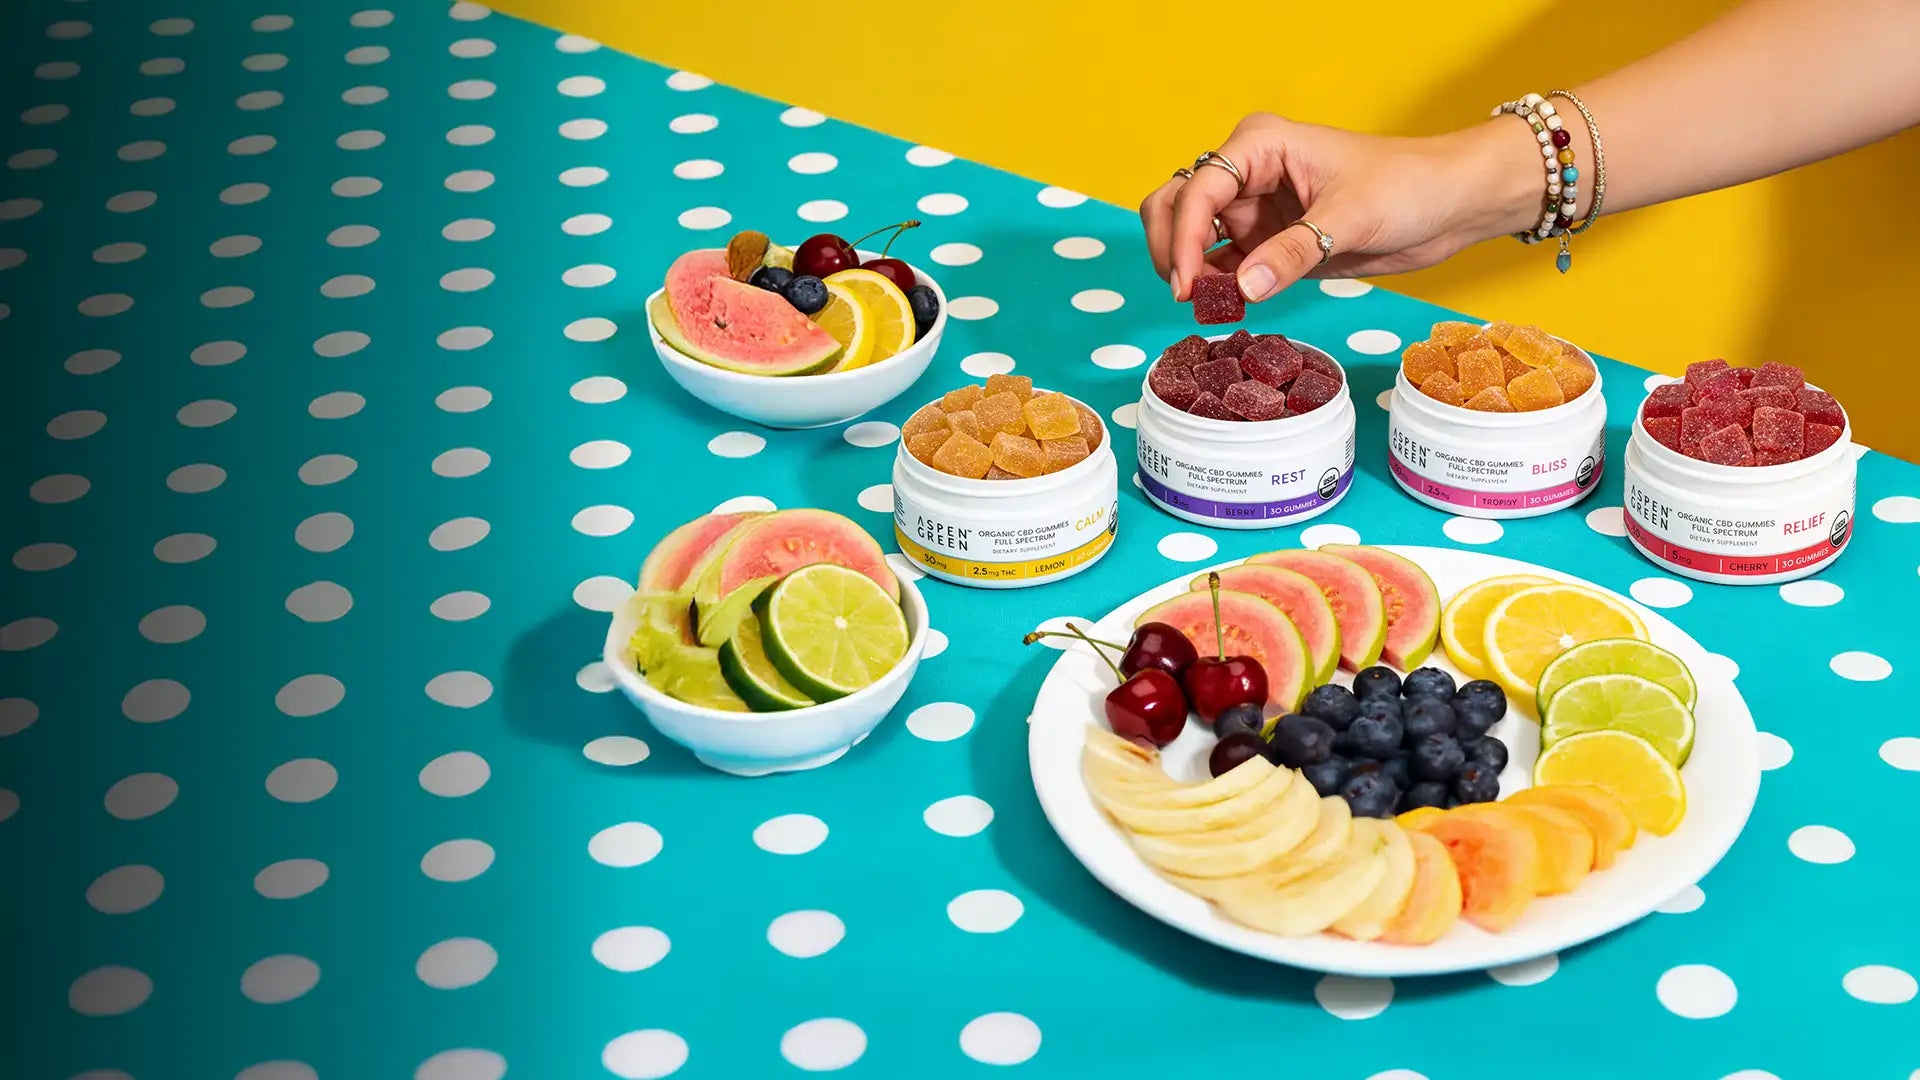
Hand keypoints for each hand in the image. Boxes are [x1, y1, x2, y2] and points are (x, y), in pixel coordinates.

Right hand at [1140, 113, 1534, 303]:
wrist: (1447, 205)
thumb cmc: (1408, 186)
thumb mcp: (1351, 219)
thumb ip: (1294, 253)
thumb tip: (1242, 288)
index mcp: (1262, 143)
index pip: (1198, 186)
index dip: (1182, 235)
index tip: (1188, 282)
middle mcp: (1248, 172)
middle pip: (1173, 203)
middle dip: (1169, 247)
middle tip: (1185, 294)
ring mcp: (1253, 208)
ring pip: (1188, 235)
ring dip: (1186, 269)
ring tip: (1207, 305)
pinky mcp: (1265, 243)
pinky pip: (1219, 265)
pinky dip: (1213, 287)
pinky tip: (1227, 307)